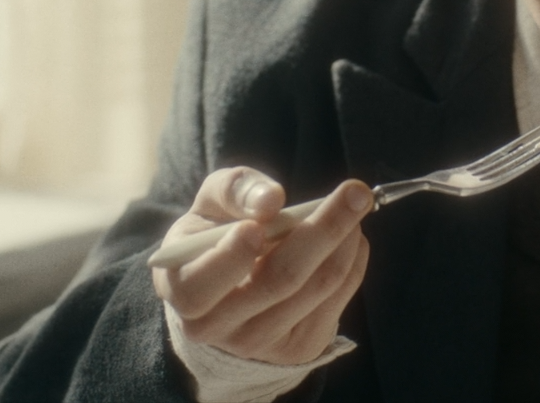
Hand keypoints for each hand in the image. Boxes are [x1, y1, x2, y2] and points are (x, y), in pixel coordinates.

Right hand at [153, 167, 371, 364]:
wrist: (230, 290)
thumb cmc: (217, 233)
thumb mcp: (212, 203)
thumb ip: (234, 190)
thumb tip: (271, 200)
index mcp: (183, 291)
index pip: (199, 287)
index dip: (230, 257)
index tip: (257, 226)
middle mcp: (218, 328)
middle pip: (279, 281)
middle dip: (323, 229)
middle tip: (356, 192)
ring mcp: (260, 344)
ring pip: (317, 287)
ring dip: (346, 239)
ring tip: (355, 204)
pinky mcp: (299, 348)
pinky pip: (337, 298)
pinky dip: (353, 260)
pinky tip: (351, 236)